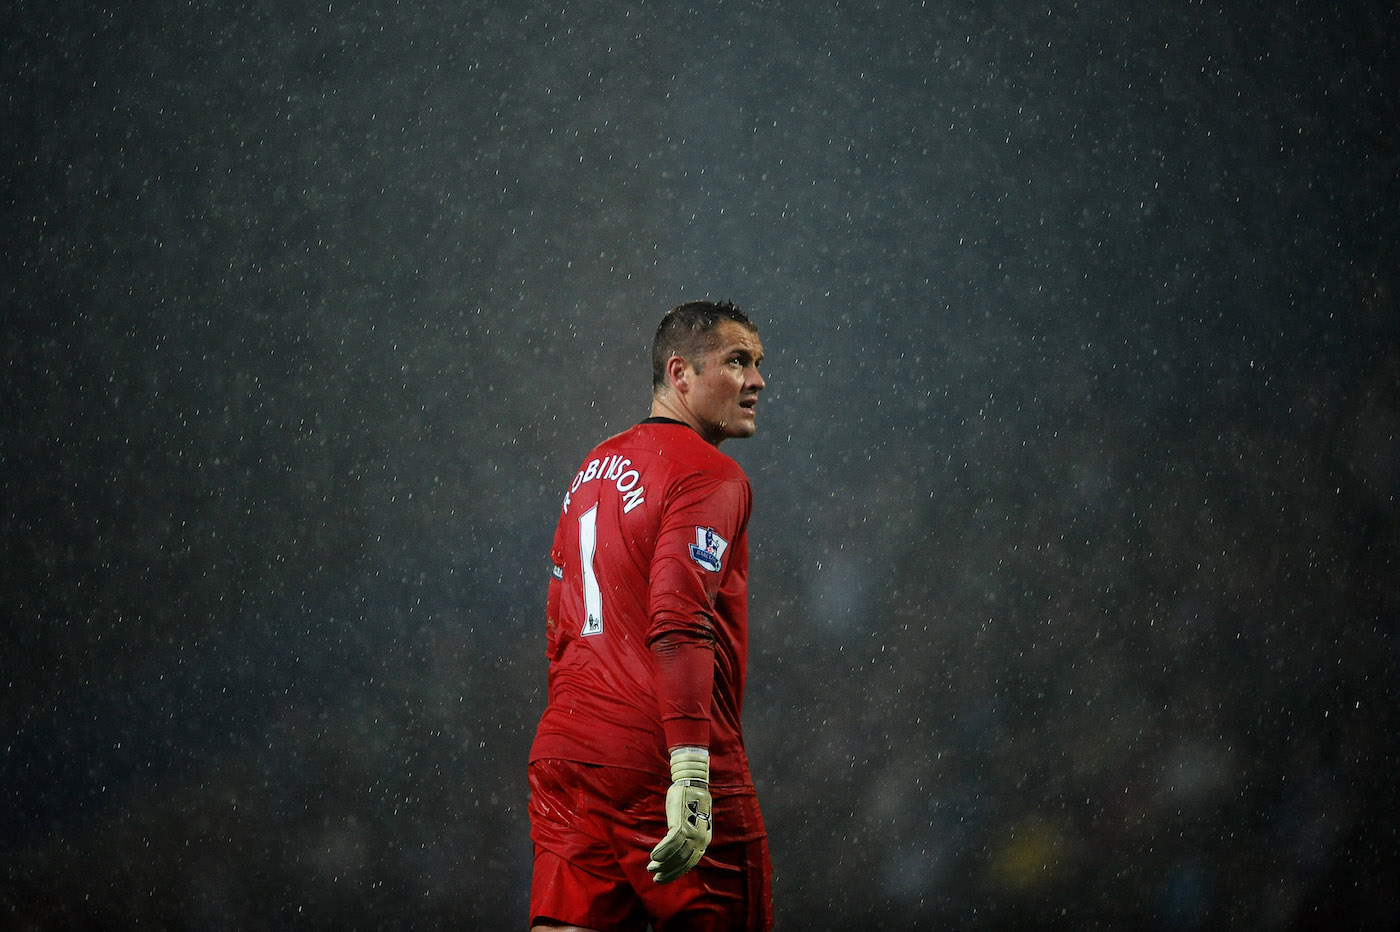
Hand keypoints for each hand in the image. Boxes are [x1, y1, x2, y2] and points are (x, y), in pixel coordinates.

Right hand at [647, 747, 712, 882]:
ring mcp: (692, 832)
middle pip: (682, 861)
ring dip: (661, 863)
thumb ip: (688, 837)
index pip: (689, 863)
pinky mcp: (681, 824)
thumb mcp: (693, 823)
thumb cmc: (690, 803)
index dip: (676, 872)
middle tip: (655, 877)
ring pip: (676, 854)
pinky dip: (661, 851)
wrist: (692, 783)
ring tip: (651, 868)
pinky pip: (670, 843)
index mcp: (704, 841)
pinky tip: (653, 856)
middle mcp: (700, 839)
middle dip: (667, 871)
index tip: (664, 877)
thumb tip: (677, 852)